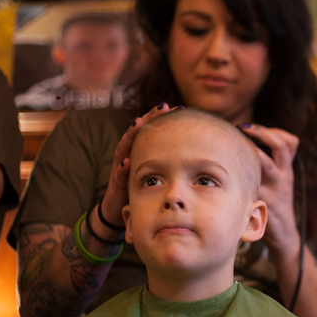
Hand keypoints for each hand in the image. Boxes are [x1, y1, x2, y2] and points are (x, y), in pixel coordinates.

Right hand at [100, 103, 172, 224]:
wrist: (121, 210)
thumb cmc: (145, 189)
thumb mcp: (161, 172)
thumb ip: (173, 162)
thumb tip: (200, 152)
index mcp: (142, 152)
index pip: (152, 131)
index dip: (163, 118)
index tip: (178, 107)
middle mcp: (130, 155)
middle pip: (139, 132)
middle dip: (149, 118)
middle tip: (162, 106)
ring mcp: (121, 168)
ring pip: (125, 148)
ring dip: (131, 135)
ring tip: (138, 122)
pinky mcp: (117, 185)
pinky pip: (118, 175)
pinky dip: (122, 167)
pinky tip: (127, 161)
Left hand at [237, 124, 299, 257]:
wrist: (283, 234)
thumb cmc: (276, 204)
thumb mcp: (281, 182)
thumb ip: (273, 164)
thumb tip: (251, 143)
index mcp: (287, 170)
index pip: (289, 143)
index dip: (273, 131)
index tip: (252, 127)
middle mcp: (283, 177)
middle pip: (280, 147)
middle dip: (262, 133)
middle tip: (243, 127)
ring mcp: (274, 189)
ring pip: (266, 163)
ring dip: (251, 149)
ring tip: (234, 142)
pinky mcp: (262, 201)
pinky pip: (251, 182)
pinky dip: (239, 172)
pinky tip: (224, 168)